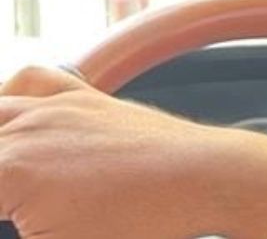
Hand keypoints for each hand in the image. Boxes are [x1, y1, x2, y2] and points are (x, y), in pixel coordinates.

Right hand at [0, 65, 235, 238]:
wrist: (206, 179)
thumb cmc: (143, 222)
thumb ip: (25, 230)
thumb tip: (21, 221)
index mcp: (8, 170)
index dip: (2, 215)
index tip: (11, 216)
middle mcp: (26, 128)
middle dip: (1, 184)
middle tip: (13, 207)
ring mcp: (55, 106)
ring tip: (13, 183)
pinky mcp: (84, 97)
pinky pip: (32, 82)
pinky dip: (12, 100)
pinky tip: (15, 126)